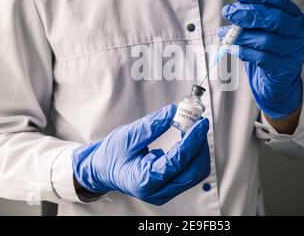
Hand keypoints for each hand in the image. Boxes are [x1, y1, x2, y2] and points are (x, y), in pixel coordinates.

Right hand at [72, 104, 210, 205]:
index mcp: (144, 181)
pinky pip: (190, 172)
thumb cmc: (111, 156)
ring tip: (193, 130)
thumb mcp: (127, 136)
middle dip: (199, 146)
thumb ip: (152, 126)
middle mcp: (158, 191)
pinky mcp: (170, 187)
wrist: (103, 170)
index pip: (178, 162)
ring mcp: (166, 192)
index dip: (192, 141)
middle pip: (193, 171)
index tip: (200, 123)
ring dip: (198, 150)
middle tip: (198, 123)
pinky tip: (188, 140)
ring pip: (195, 173)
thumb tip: (174, 112)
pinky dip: (193, 155)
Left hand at [219, 0, 303, 118]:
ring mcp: (295, 52)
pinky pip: (261, 58)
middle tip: (228, 11)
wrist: (278, 81)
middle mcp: (299, 33)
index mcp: (295, 18)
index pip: (277, 2)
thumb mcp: (263, 28)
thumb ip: (256, 8)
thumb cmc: (269, 49)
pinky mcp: (285, 69)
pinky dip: (244, 52)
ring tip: (224, 33)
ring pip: (265, 40)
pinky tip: (233, 48)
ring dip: (240, 35)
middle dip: (247, 13)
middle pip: (273, 19)